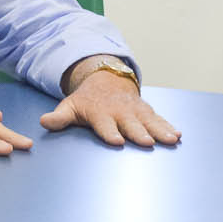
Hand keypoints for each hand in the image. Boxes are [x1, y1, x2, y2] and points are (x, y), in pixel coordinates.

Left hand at [40, 71, 180, 147]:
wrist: (107, 79)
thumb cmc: (87, 100)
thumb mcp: (70, 105)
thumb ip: (60, 117)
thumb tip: (44, 121)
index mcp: (100, 113)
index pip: (105, 125)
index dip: (110, 132)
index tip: (116, 141)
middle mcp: (120, 112)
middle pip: (130, 124)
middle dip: (139, 133)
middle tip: (147, 142)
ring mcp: (134, 111)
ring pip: (148, 121)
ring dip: (160, 130)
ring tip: (171, 139)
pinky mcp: (146, 111)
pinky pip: (158, 119)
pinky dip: (168, 126)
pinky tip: (178, 134)